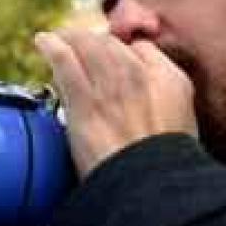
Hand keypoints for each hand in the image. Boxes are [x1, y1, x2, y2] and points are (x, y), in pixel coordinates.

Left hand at [34, 30, 196, 178]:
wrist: (149, 187)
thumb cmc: (165, 167)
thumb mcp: (183, 128)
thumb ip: (168, 105)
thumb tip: (152, 100)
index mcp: (171, 81)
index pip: (142, 49)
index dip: (124, 52)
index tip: (112, 58)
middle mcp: (141, 75)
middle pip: (111, 44)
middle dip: (94, 43)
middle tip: (81, 47)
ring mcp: (111, 85)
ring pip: (86, 46)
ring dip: (70, 39)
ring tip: (58, 39)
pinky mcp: (84, 100)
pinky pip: (64, 61)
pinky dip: (51, 46)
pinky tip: (43, 41)